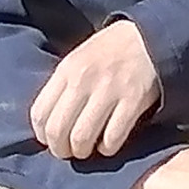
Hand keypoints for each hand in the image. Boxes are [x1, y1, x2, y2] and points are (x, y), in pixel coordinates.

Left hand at [28, 17, 165, 162]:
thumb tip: (50, 122)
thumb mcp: (78, 58)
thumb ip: (63, 86)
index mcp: (66, 70)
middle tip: (69, 152)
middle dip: (60, 149)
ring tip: (87, 150)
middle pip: (57, 130)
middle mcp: (83, 80)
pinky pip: (112, 137)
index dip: (42, 135)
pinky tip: (108, 144)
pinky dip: (108, 148)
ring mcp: (108, 90)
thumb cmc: (110, 51)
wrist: (149, 36)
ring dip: (82, 151)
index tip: (51, 141)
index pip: (39, 113)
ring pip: (82, 138)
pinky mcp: (133, 100)